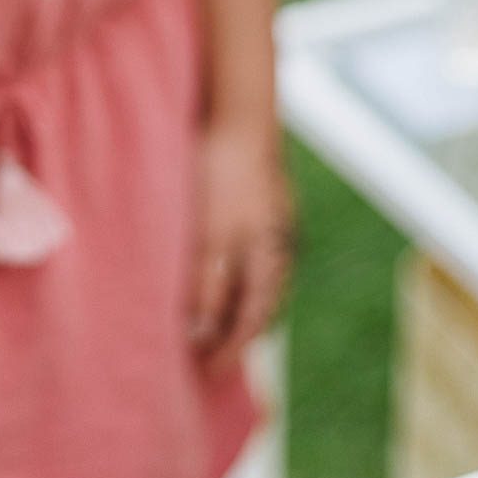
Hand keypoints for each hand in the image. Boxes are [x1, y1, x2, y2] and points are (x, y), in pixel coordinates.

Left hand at [187, 117, 292, 372]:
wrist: (237, 108)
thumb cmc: (218, 171)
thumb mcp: (209, 234)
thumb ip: (206, 285)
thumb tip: (200, 332)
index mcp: (269, 256)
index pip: (251, 318)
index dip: (229, 347)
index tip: (206, 369)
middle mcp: (278, 239)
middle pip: (261, 298)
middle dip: (239, 328)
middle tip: (212, 351)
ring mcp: (274, 212)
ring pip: (261, 269)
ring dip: (240, 296)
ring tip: (216, 314)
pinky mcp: (265, 189)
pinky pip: (256, 242)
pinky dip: (241, 264)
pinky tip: (223, 258)